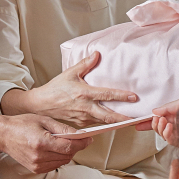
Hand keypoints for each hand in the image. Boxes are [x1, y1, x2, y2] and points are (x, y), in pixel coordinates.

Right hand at [0, 52, 136, 127]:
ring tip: (131, 120)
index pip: (106, 95)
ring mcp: (83, 118)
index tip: (134, 97)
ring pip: (104, 121)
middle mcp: (85, 108)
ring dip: (117, 121)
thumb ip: (85, 64)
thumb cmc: (55, 88)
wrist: (40, 104)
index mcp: (84, 93)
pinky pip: (96, 123)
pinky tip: (115, 120)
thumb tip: (97, 54)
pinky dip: (106, 122)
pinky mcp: (81, 124)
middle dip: (124, 118)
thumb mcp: (70, 73)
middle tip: (137, 118)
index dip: (121, 97)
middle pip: (109, 116)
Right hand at [0, 113, 90, 173]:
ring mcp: (37, 165)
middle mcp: (39, 157)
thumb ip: (62, 129)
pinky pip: (55, 165)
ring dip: (68, 153)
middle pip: (68, 155)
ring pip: (63, 161)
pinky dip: (59, 158)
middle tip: (78, 138)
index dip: (82, 143)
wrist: (3, 135)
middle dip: (76, 147)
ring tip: (64, 142)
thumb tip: (79, 135)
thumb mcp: (43, 120)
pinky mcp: (35, 169)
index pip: (69, 147)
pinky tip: (55, 149)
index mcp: (41, 142)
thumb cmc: (21, 124)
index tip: (89, 139)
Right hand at [142, 97, 178, 145]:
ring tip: (162, 119)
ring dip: (159, 127)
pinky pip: (168, 139)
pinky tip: (169, 125)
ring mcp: (175, 133)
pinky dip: (166, 132)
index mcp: (171, 117)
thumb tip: (154, 111)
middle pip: (157, 129)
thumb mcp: (176, 104)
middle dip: (153, 124)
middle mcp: (173, 125)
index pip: (157, 121)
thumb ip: (165, 108)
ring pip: (161, 134)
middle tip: (155, 118)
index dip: (147, 123)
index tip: (138, 123)